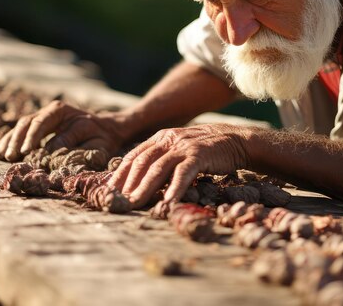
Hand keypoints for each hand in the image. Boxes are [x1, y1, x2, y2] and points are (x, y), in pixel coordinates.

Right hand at [0, 100, 127, 161]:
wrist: (106, 130)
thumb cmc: (101, 137)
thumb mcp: (93, 139)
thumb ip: (73, 142)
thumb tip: (48, 149)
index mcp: (62, 110)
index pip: (42, 122)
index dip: (32, 137)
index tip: (26, 152)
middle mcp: (49, 111)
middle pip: (27, 122)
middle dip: (17, 140)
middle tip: (10, 156)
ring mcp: (42, 118)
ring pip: (21, 126)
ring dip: (9, 141)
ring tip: (0, 156)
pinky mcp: (38, 127)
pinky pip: (20, 132)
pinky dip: (9, 141)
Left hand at [110, 124, 249, 207]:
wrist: (235, 140)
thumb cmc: (203, 151)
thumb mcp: (177, 150)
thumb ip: (160, 160)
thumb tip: (137, 183)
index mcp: (159, 138)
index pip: (133, 156)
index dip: (119, 174)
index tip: (107, 191)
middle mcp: (168, 140)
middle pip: (141, 162)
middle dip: (127, 184)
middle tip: (117, 202)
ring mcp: (183, 146)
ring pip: (158, 168)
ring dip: (144, 188)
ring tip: (134, 204)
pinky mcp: (199, 155)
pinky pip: (183, 173)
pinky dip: (174, 188)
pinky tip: (167, 202)